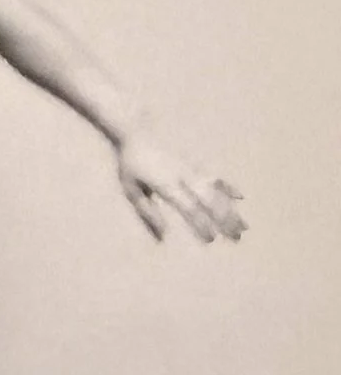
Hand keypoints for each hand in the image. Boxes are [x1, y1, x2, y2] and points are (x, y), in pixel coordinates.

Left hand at [114, 136, 246, 242]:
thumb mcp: (132, 191)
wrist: (136, 134)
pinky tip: (241, 197)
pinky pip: (215, 176)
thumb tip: (163, 238)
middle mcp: (184, 177)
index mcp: (167, 185)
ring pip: (217, 191)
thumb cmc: (130, 166)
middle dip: (226, 220)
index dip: (201, 224)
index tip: (210, 240)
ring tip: (244, 227)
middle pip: (210, 201)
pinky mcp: (194, 163)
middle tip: (237, 239)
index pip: (189, 209)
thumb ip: (148, 214)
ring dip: (231, 209)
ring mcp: (192, 169)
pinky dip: (229, 187)